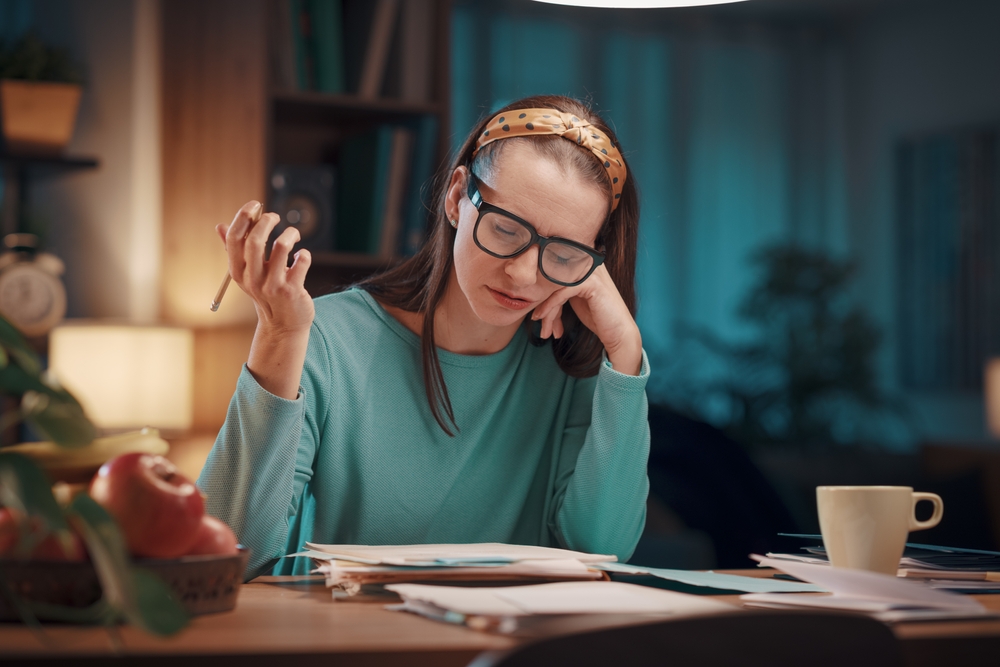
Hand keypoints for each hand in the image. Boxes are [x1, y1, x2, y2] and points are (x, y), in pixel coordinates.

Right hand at [216, 201, 314, 333]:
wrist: (283, 325)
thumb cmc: (266, 293)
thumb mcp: (247, 274)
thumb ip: (235, 250)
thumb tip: (219, 226)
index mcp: (238, 271)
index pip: (234, 238)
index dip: (243, 216)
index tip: (255, 205)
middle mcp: (252, 279)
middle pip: (255, 240)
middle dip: (267, 221)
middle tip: (275, 217)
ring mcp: (273, 285)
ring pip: (281, 246)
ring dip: (290, 234)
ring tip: (294, 235)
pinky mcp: (292, 291)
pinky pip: (301, 261)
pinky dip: (304, 254)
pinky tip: (302, 257)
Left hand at [531, 265, 642, 375]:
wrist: (619, 332)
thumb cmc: (598, 317)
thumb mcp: (575, 299)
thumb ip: (561, 289)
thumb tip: (535, 289)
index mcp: (584, 264)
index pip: (555, 273)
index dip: (544, 294)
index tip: (538, 313)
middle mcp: (588, 263)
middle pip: (553, 279)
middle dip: (542, 301)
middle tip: (537, 320)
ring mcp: (590, 271)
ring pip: (555, 286)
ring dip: (545, 308)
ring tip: (542, 326)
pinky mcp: (590, 282)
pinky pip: (561, 293)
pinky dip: (550, 306)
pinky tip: (543, 318)